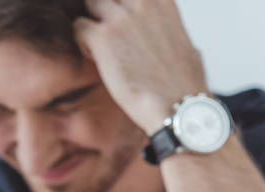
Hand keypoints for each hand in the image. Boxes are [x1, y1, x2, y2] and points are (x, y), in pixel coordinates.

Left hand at [74, 0, 207, 133]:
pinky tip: (96, 59)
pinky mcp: (103, 37)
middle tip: (109, 38)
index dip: (122, 8)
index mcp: (162, 1)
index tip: (124, 29)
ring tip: (101, 48)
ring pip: (90, 4)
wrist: (177, 107)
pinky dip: (82, 42)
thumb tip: (167, 34)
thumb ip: (168, 29)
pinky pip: (78, 26)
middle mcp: (142, 2)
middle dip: (105, 12)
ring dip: (92, 24)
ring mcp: (121, 17)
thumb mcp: (185, 43)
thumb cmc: (182, 85)